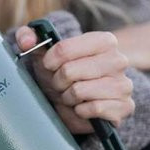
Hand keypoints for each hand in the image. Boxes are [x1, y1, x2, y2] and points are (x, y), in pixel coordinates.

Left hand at [15, 27, 133, 133]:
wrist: (73, 103)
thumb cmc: (61, 75)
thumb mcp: (42, 54)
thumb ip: (28, 38)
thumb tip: (26, 41)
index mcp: (104, 41)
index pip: (63, 49)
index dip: (49, 62)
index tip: (49, 67)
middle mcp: (118, 60)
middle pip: (69, 71)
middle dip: (58, 81)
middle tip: (62, 84)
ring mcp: (124, 84)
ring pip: (79, 91)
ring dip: (68, 97)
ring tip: (72, 96)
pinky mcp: (124, 107)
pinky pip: (93, 109)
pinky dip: (81, 111)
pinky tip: (83, 107)